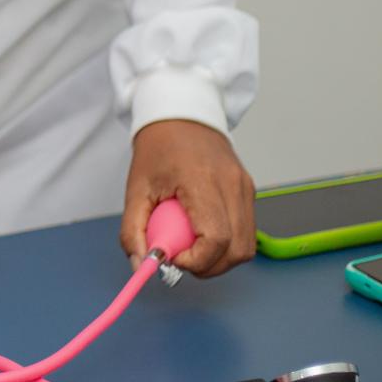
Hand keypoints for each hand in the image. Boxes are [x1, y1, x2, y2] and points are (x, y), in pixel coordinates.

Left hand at [120, 120, 254, 277]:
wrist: (181, 114)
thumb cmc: (159, 148)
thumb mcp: (135, 189)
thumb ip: (133, 230)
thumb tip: (140, 264)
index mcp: (202, 180)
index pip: (216, 238)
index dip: (196, 260)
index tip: (173, 259)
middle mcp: (232, 185)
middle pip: (237, 250)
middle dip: (209, 267)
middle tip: (182, 259)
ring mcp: (244, 187)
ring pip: (246, 246)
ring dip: (220, 258)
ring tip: (192, 246)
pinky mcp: (248, 190)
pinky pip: (246, 231)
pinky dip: (227, 243)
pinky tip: (203, 232)